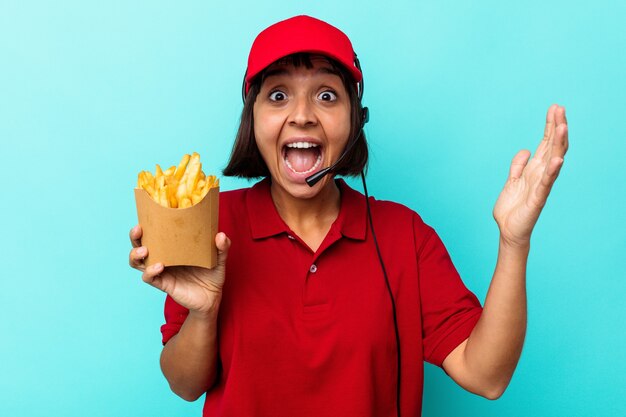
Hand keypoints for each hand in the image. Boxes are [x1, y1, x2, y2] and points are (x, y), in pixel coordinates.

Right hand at [128, 225, 230, 313]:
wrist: (212, 297)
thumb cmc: (212, 274)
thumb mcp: (219, 258)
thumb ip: (222, 247)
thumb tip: (221, 235)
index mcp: (172, 247)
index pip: (153, 233)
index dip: (146, 224)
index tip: (147, 215)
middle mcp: (163, 257)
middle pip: (139, 245)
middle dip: (135, 237)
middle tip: (139, 229)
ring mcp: (161, 271)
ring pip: (137, 262)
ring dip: (135, 255)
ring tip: (145, 250)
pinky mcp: (163, 284)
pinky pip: (149, 277)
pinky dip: (150, 271)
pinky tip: (160, 266)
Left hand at [493, 104, 568, 246]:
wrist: (508, 230)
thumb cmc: (512, 208)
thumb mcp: (511, 180)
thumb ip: (517, 165)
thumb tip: (526, 150)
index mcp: (535, 169)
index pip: (546, 143)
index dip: (550, 126)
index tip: (554, 108)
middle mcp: (541, 174)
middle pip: (553, 146)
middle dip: (557, 127)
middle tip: (560, 108)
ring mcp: (541, 185)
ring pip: (553, 160)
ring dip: (558, 144)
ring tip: (562, 126)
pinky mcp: (538, 198)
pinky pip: (546, 183)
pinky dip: (552, 171)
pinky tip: (557, 160)